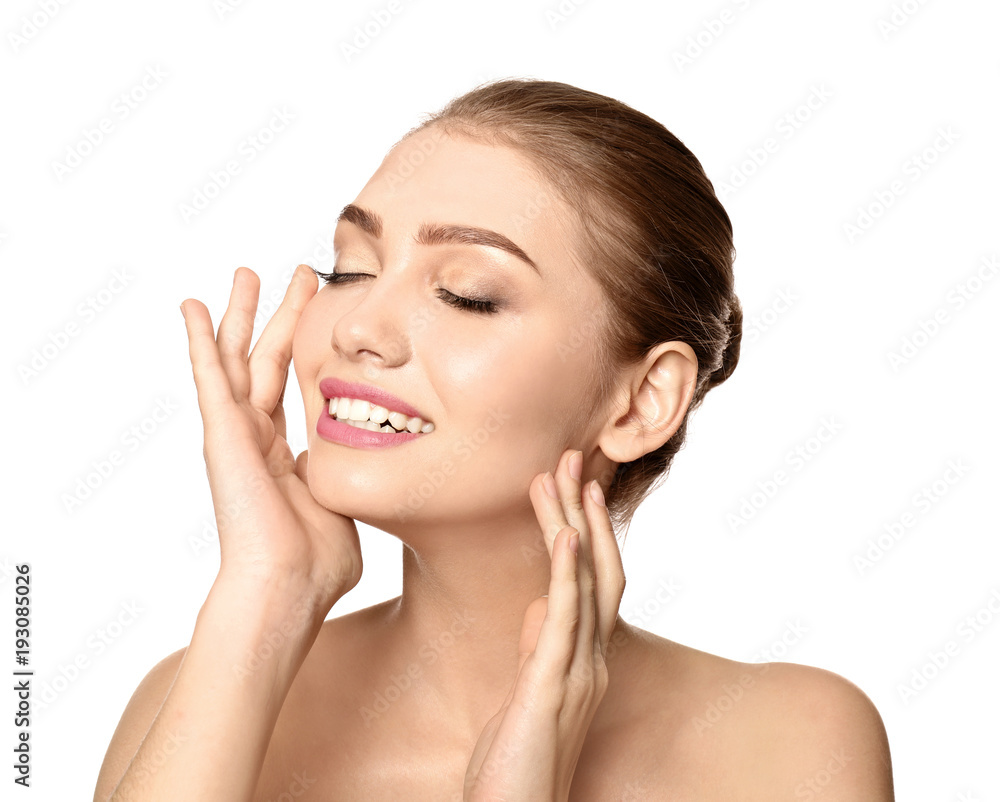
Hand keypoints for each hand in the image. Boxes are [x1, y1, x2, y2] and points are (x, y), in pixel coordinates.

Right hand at [181, 265, 361, 618]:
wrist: (288, 587)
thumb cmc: (316, 564)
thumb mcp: (339, 506)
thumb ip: (339, 479)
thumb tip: (352, 469)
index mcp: (282, 456)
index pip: (291, 386)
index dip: (302, 346)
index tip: (319, 311)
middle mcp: (255, 439)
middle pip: (266, 361)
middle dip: (280, 314)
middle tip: (294, 273)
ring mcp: (235, 434)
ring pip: (237, 358)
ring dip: (240, 313)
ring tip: (245, 272)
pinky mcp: (221, 433)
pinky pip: (210, 376)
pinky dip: (201, 340)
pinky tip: (194, 306)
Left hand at [463, 448, 625, 801]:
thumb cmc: (516, 763)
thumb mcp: (526, 695)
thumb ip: (538, 648)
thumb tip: (538, 605)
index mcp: (584, 659)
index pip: (593, 580)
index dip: (586, 529)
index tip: (571, 483)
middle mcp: (591, 661)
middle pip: (599, 569)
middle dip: (585, 512)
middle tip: (574, 457)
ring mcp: (578, 674)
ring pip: (585, 583)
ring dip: (576, 525)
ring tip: (566, 476)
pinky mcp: (552, 689)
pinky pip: (565, 621)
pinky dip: (569, 573)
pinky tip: (567, 535)